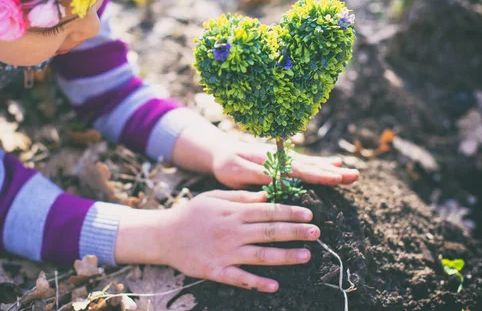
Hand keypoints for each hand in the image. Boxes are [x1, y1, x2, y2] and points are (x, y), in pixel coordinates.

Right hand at [159, 190, 319, 291]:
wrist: (165, 235)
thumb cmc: (192, 213)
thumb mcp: (215, 198)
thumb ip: (241, 198)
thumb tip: (267, 196)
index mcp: (233, 212)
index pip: (267, 211)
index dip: (290, 213)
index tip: (309, 214)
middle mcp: (232, 232)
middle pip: (269, 232)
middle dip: (295, 232)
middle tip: (316, 232)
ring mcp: (225, 252)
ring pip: (260, 255)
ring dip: (285, 256)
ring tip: (306, 255)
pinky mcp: (216, 270)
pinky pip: (240, 278)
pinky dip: (257, 283)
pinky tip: (275, 285)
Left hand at [212, 141, 358, 188]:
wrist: (220, 152)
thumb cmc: (226, 165)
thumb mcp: (237, 171)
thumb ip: (256, 175)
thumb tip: (276, 182)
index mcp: (272, 161)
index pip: (299, 170)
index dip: (318, 175)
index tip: (336, 178)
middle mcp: (282, 158)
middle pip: (312, 167)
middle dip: (333, 173)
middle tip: (355, 176)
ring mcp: (285, 159)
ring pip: (312, 165)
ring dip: (332, 170)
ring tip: (352, 173)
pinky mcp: (284, 163)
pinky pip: (306, 165)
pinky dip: (321, 165)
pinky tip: (334, 165)